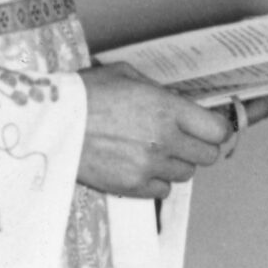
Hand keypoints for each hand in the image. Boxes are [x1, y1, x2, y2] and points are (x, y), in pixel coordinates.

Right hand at [77, 66, 233, 195]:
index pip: (217, 130)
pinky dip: (157, 181)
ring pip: (186, 174)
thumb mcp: (126, 76)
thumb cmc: (85, 94)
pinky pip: (163, 191)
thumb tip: (179, 104)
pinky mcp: (133, 186)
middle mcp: (164, 140)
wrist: (50, 124)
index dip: (215, 130)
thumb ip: (159, 92)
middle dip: (199, 147)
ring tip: (154, 151)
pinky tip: (141, 166)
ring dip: (176, 163)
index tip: (208, 129)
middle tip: (182, 140)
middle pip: (207, 156)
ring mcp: (149, 166)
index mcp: (167, 109)